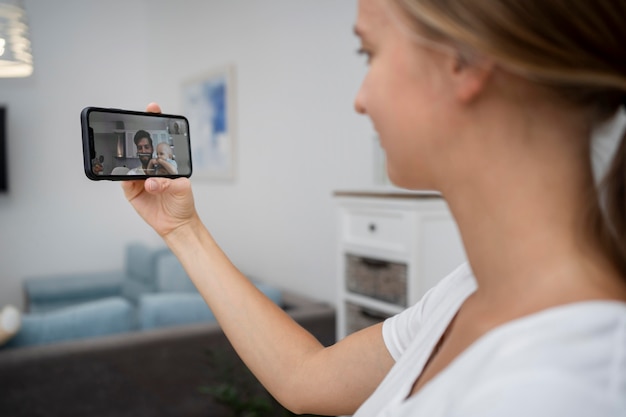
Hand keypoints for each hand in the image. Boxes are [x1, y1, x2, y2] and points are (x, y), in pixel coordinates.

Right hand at [121, 103, 197, 236]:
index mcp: (166, 161)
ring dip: (129, 159)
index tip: (153, 108)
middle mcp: (151, 167)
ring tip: (134, 159)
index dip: (155, 122)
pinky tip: (131, 178)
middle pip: (141, 147)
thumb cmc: (183, 203)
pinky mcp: (131, 190)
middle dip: (137, 135)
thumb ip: (168, 183)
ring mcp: (139, 177)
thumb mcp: (182, 189)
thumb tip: (151, 183)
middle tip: (134, 126)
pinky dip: (123, 177)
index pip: (159, 138)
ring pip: (129, 163)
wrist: (176, 225)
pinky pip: (122, 180)